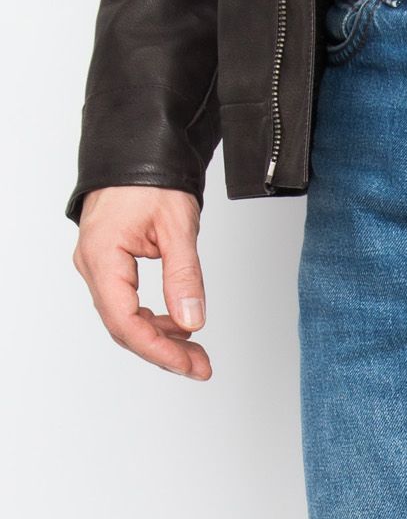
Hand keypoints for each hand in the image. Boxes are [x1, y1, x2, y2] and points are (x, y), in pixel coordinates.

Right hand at [74, 186, 210, 380]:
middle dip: (163, 352)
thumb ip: (184, 277)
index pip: (125, 321)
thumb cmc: (152, 179)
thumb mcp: (178, 227)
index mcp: (103, 257)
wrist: (138, 151)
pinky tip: (180, 326)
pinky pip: (127, 303)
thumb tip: (191, 322)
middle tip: (202, 367)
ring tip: (197, 352)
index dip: (158, 350)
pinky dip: (154, 320)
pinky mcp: (110, 264)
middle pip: (123, 327)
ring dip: (160, 339)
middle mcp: (92, 264)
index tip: (190, 364)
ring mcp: (98, 265)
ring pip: (125, 318)